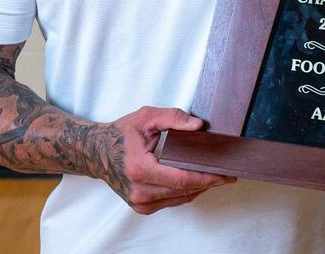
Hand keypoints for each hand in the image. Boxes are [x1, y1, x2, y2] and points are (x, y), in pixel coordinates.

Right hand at [96, 106, 235, 214]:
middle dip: (208, 182)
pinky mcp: (142, 207)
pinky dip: (185, 192)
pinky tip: (195, 181)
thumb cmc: (121, 134)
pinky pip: (172, 201)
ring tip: (214, 175)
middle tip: (228, 173)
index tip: (225, 174)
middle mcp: (139, 191)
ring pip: (180, 198)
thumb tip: (198, 126)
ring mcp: (139, 203)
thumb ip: (173, 118)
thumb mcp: (146, 117)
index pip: (182, 179)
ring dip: (199, 188)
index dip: (207, 178)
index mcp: (140, 169)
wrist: (97, 152)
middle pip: (184, 191)